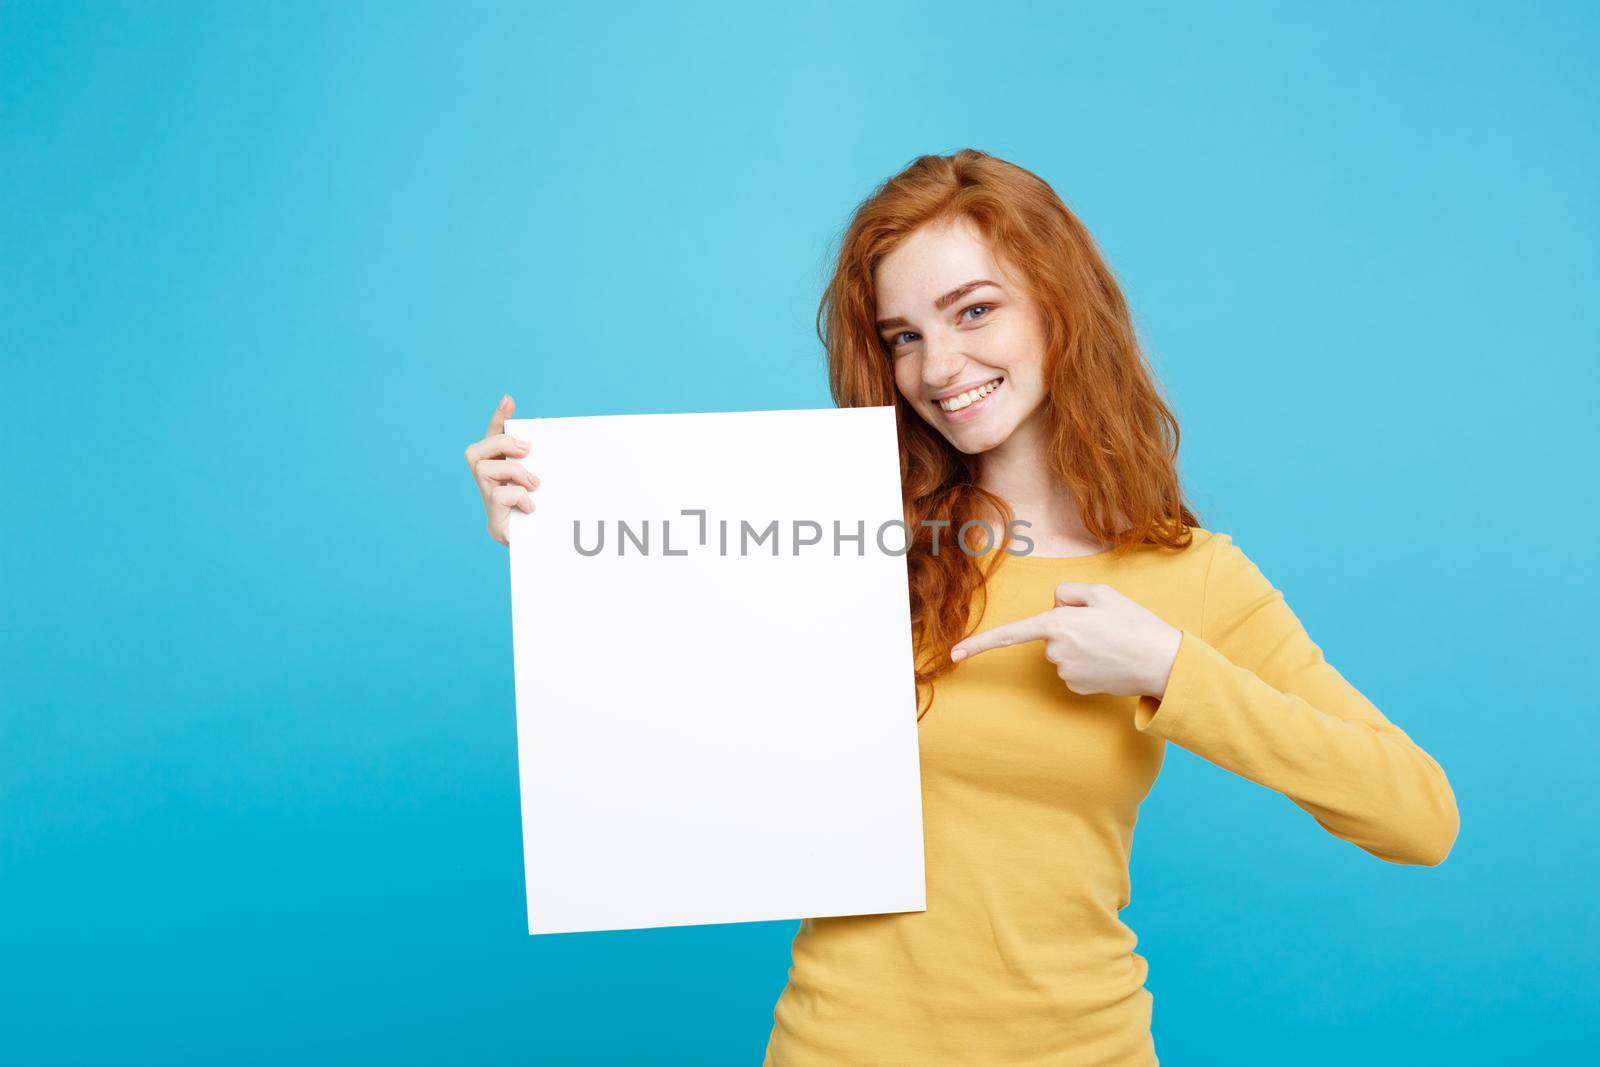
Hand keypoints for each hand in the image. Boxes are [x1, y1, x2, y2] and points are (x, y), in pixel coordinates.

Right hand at [464, 394, 540, 546]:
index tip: (509, 399)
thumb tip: (551, 433)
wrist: (554, 555)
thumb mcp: (553, 483)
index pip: (493, 440)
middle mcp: (490, 488)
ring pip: (483, 469)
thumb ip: (546, 463)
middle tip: (528, 451)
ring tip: (535, 484)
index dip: (498, 419)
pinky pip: (498, 495)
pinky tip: (532, 507)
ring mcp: (490, 506)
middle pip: (474, 452)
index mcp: (504, 475)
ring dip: (513, 470)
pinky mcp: (495, 523)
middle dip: (500, 444)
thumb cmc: (555, 518)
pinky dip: (518, 495)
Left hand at [950, 581, 1182, 697]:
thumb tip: (1054, 605)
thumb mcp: (1103, 593)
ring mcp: (1065, 672)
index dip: (980, 643)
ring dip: (1079, 644)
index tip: (954, 654)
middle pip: (1048, 632)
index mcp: (1058, 623)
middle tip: (1103, 625)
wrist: (1162, 662)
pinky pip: (1071, 668)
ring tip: (1110, 642)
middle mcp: (1056, 650)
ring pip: (1060, 652)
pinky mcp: (1077, 687)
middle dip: (1068, 626)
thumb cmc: (1134, 623)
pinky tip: (1108, 660)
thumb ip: (1069, 593)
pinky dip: (1086, 663)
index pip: (1010, 633)